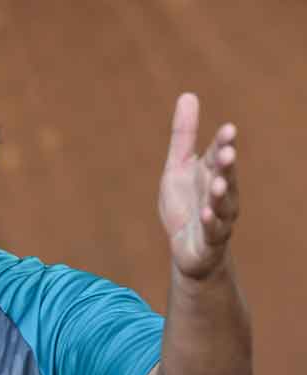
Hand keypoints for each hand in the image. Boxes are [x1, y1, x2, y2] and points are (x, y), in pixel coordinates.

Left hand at [158, 93, 238, 278]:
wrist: (187, 249)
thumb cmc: (185, 204)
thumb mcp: (177, 166)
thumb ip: (183, 135)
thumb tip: (188, 94)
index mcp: (211, 174)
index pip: (217, 155)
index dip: (222, 144)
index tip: (228, 129)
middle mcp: (220, 194)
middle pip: (225, 178)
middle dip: (227, 166)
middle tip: (227, 152)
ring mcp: (218, 219)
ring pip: (223, 206)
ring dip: (221, 196)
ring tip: (217, 185)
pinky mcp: (210, 241)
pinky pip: (212, 232)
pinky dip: (211, 223)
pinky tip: (207, 215)